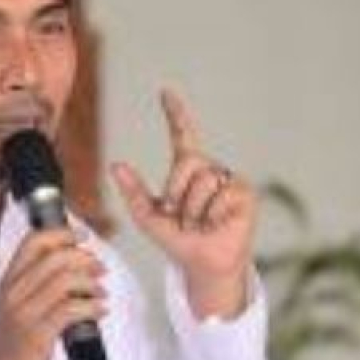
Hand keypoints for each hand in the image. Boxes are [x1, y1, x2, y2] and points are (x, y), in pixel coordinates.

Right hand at [0, 228, 108, 359]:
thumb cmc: (12, 343)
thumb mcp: (15, 306)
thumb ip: (36, 285)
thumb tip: (74, 268)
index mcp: (8, 281)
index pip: (33, 242)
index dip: (62, 233)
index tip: (82, 237)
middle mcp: (14, 292)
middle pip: (56, 258)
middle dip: (85, 259)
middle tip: (100, 269)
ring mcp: (25, 313)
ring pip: (65, 281)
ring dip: (92, 284)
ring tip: (101, 294)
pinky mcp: (38, 334)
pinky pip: (71, 309)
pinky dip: (92, 307)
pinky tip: (100, 311)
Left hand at [109, 88, 257, 318]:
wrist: (203, 266)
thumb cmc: (179, 243)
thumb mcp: (148, 218)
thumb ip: (133, 192)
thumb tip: (115, 165)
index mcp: (188, 172)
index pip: (182, 136)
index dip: (175, 114)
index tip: (165, 93)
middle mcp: (210, 170)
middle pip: (187, 162)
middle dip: (177, 192)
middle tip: (182, 217)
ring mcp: (228, 181)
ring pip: (203, 179)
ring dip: (193, 208)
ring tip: (200, 224)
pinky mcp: (244, 193)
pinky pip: (220, 193)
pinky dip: (211, 214)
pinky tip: (217, 225)